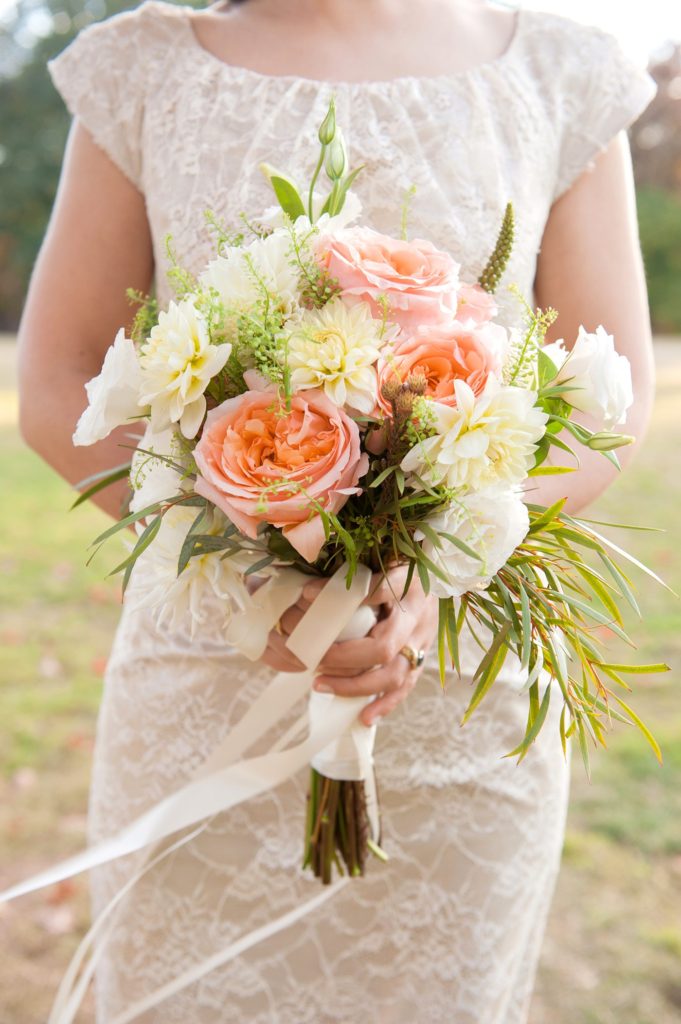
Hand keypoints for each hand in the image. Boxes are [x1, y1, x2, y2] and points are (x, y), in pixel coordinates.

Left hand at [307, 566, 437, 725]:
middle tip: (314, 658)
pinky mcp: (422, 659)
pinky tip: (364, 718)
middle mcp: (418, 618)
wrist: (442, 577)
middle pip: (383, 648)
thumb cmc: (403, 568)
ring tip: (320, 684)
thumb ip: (354, 575)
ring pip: (393, 674)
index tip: (308, 595)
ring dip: (355, 685)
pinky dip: (385, 704)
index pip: (379, 591)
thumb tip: (308, 592)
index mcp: (408, 587)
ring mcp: (422, 642)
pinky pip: (405, 687)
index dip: (346, 598)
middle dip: (343, 658)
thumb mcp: (384, 561)